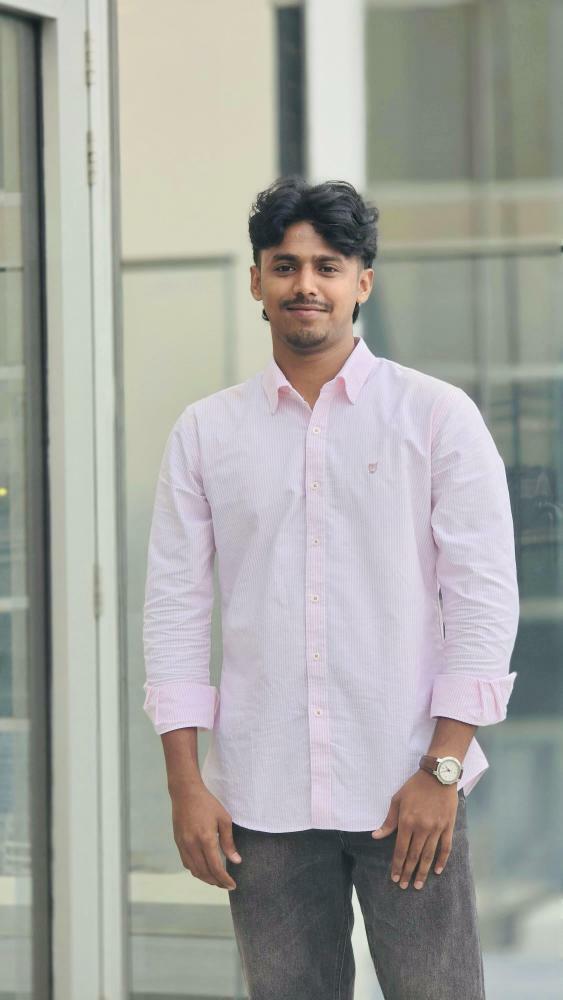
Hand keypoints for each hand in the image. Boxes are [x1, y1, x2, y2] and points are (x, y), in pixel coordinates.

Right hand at [170, 782, 241, 889]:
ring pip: (194, 870)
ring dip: (206, 878)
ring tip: (217, 880)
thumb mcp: (224, 819)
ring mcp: (183, 845)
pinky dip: (196, 870)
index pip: (215, 867)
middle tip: (226, 885)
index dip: (224, 879)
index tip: (232, 885)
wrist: (185, 793)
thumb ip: (228, 842)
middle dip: (216, 882)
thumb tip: (236, 861)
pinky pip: (187, 863)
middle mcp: (192, 845)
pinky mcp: (178, 843)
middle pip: (204, 872)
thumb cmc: (208, 804)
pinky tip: (204, 869)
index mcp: (206, 839)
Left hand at [371, 769, 458, 889]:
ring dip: (423, 871)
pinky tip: (438, 871)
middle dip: (407, 872)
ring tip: (418, 884)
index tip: (394, 878)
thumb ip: (388, 821)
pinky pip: (445, 848)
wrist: (438, 775)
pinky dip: (442, 861)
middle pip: (414, 856)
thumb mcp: (397, 800)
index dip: (397, 865)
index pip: (400, 850)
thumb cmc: (415, 786)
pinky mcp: (448, 827)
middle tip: (404, 886)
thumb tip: (376, 836)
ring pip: (429, 855)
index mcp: (407, 822)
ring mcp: (436, 829)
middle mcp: (422, 828)